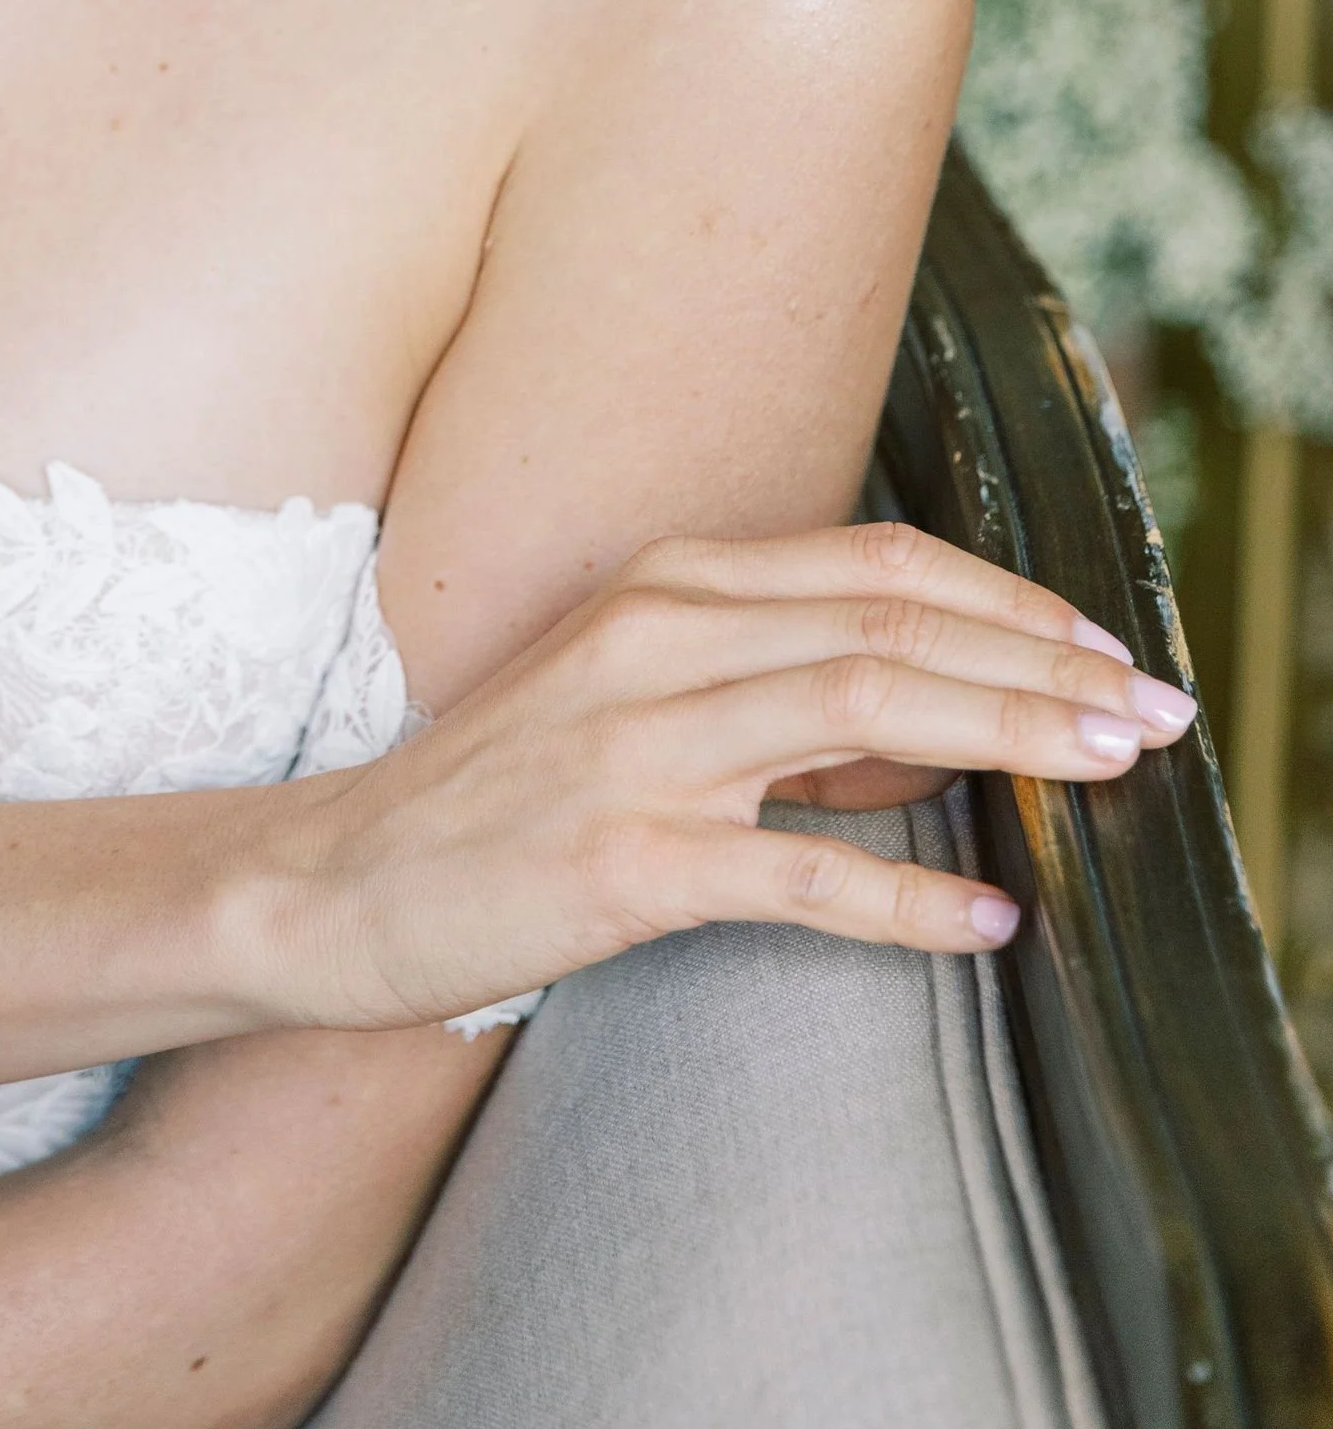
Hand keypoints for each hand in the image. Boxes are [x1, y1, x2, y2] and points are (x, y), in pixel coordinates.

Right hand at [274, 518, 1195, 1029]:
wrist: (339, 875)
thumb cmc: (494, 792)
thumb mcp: (626, 691)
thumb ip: (763, 683)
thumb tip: (927, 725)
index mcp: (664, 587)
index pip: (873, 563)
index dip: (1003, 596)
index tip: (1100, 644)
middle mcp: (657, 639)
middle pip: (890, 623)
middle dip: (1041, 661)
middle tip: (1149, 708)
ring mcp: (638, 745)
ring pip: (864, 710)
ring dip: (1008, 735)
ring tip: (1103, 768)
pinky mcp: (625, 859)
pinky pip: (798, 873)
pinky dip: (909, 902)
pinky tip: (984, 925)